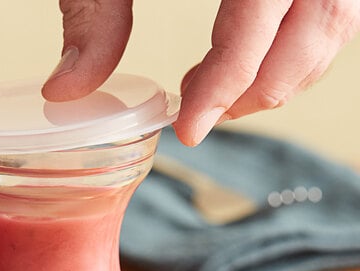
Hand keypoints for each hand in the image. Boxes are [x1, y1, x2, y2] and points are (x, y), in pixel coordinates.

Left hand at [42, 0, 359, 145]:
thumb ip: (92, 12)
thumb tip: (68, 91)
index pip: (260, 19)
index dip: (229, 85)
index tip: (189, 128)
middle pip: (322, 21)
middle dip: (265, 87)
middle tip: (209, 117)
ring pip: (337, 13)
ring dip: (287, 70)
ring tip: (225, 95)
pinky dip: (296, 39)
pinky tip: (247, 56)